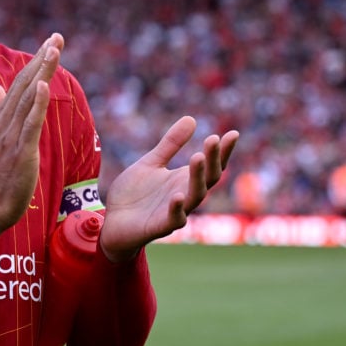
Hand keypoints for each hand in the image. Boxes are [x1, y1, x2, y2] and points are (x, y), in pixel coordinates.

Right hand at [0, 33, 63, 237]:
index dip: (35, 61)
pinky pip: (30, 123)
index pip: (20, 83)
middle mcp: (5, 122)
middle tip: (57, 36)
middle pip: (25, 84)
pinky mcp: (21, 151)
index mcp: (2, 118)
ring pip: (29, 98)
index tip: (50, 42)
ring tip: (53, 50)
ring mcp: (12, 136)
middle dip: (42, 59)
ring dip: (41, 72)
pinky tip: (45, 85)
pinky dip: (37, 103)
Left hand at [99, 116, 238, 261]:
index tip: (233, 133)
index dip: (223, 151)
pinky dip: (177, 208)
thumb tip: (192, 118)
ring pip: (195, 197)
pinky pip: (174, 219)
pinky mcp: (159, 226)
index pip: (211, 165)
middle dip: (213, 160)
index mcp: (185, 180)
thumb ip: (170, 144)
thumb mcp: (151, 162)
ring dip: (197, 178)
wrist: (112, 221)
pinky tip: (178, 194)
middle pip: (208, 179)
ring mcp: (175, 212)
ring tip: (197, 157)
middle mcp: (185, 195)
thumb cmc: (135, 194)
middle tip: (213, 139)